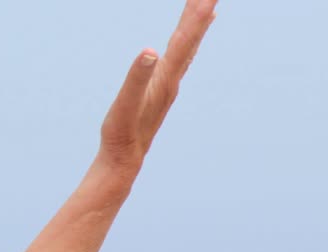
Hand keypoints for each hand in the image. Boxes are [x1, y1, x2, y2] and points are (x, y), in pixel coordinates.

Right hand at [98, 0, 217, 174]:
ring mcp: (169, 83)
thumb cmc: (122, 132)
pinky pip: (181, 57)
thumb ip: (137, 77)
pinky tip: (188, 39)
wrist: (124, 159)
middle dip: (201, 12)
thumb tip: (150, 51)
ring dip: (197, 24)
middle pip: (191, 38)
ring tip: (206, 4)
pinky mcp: (162, 88)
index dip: (197, 15)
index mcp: (166, 77)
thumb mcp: (125, 104)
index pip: (185, 39)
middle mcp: (173, 78)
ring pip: (188, 46)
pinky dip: (189, 41)